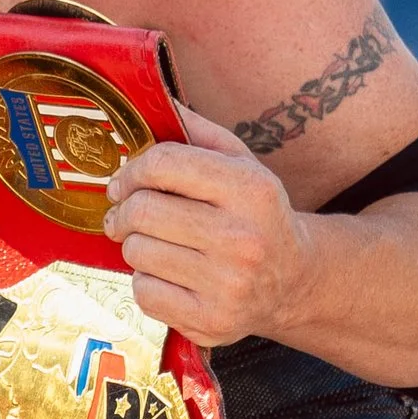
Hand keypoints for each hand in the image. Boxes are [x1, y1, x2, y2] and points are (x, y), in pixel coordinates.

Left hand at [104, 112, 313, 347]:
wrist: (293, 281)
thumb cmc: (255, 215)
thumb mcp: (242, 165)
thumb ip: (198, 132)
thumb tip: (152, 98)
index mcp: (251, 190)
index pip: (164, 164)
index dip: (132, 170)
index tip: (124, 181)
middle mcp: (242, 239)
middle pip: (143, 211)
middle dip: (126, 210)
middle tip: (127, 213)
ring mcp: (227, 285)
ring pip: (137, 252)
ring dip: (136, 245)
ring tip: (159, 244)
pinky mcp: (210, 321)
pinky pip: (144, 292)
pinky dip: (147, 281)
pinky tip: (170, 275)